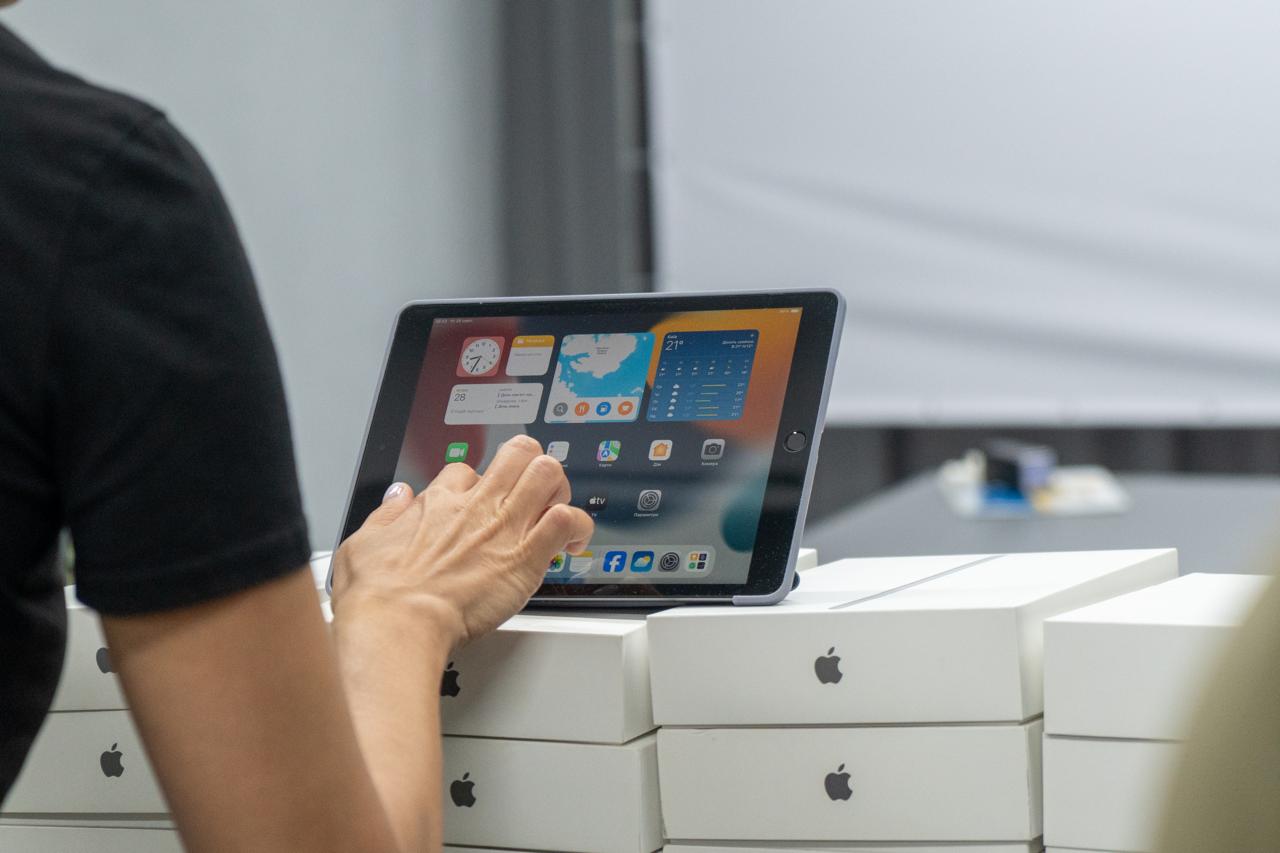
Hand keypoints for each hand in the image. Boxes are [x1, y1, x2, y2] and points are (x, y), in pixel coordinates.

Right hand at [330, 435, 592, 647]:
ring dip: (557, 488)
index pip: (467, 470)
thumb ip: (386, 515)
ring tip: (554, 508)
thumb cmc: (379, 595)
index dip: (477, 484)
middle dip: (530, 465)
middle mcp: (476, 506)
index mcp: (438, 501)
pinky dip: (575, 526)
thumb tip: (398, 497)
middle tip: (531, 491)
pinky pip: (566, 521)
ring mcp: (504, 528)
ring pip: (547, 474)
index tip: (480, 503)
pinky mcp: (526, 557)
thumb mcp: (362, 542)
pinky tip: (571, 541)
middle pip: (517, 454)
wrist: (399, 624)